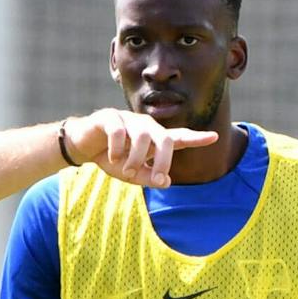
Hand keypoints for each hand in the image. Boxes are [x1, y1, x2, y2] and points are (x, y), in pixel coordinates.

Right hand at [67, 109, 217, 187]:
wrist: (83, 147)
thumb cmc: (113, 159)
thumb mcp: (131, 174)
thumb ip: (148, 178)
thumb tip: (167, 182)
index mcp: (154, 139)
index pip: (179, 137)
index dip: (196, 138)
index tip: (214, 137)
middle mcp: (145, 126)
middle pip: (166, 139)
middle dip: (165, 161)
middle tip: (157, 180)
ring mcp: (128, 119)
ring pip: (142, 136)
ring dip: (136, 158)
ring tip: (126, 171)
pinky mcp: (109, 117)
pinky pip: (119, 131)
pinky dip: (116, 149)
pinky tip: (111, 157)